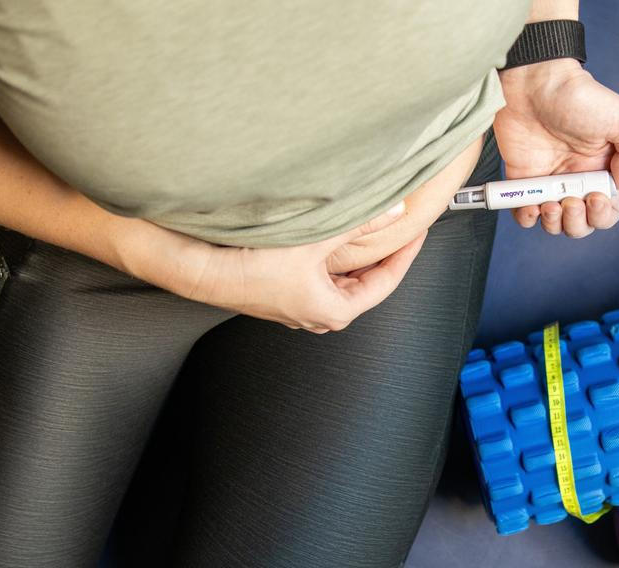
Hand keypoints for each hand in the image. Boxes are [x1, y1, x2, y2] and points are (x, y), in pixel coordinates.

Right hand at [179, 202, 424, 332]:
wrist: (199, 270)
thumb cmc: (251, 265)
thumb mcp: (316, 239)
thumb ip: (360, 224)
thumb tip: (395, 212)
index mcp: (335, 311)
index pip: (386, 282)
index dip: (406, 254)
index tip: (418, 233)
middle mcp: (318, 316)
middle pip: (365, 283)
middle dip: (382, 254)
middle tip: (398, 229)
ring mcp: (298, 307)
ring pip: (341, 279)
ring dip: (355, 256)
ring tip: (369, 229)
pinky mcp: (280, 295)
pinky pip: (319, 276)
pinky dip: (332, 258)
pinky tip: (331, 236)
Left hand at [495, 58, 618, 237]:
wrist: (536, 84)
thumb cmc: (580, 97)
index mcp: (602, 170)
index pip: (608, 211)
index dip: (603, 215)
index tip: (595, 196)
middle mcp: (576, 180)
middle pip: (581, 224)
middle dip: (578, 223)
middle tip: (569, 200)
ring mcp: (548, 181)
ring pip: (554, 224)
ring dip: (555, 224)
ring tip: (550, 203)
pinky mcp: (522, 179)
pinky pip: (525, 213)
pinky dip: (528, 219)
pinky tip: (532, 206)